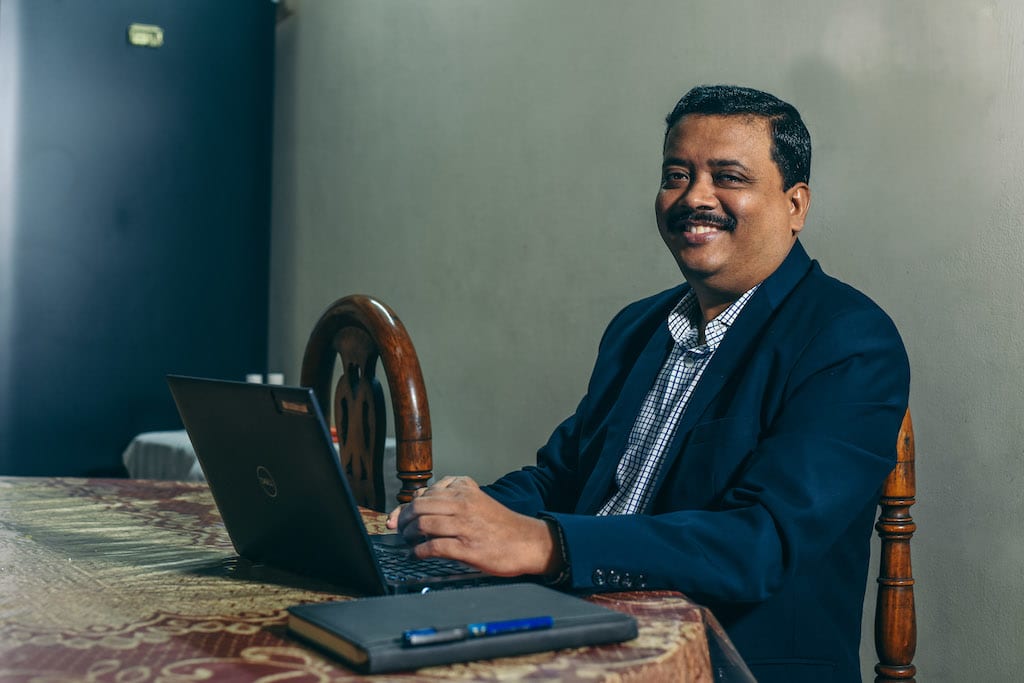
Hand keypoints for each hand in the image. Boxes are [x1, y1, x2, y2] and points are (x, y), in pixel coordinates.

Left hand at [385, 476, 562, 577]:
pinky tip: (417, 555)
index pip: (425, 493)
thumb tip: (420, 504)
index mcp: (465, 489)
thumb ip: (452, 499)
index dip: (404, 506)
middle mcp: (463, 504)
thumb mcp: (478, 500)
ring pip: (423, 524)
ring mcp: (465, 526)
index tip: (396, 517)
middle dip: (404, 520)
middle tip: (400, 530)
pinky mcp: (467, 547)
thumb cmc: (501, 524)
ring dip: (409, 535)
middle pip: (419, 507)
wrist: (528, 542)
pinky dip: (419, 552)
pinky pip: (433, 547)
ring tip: (408, 541)